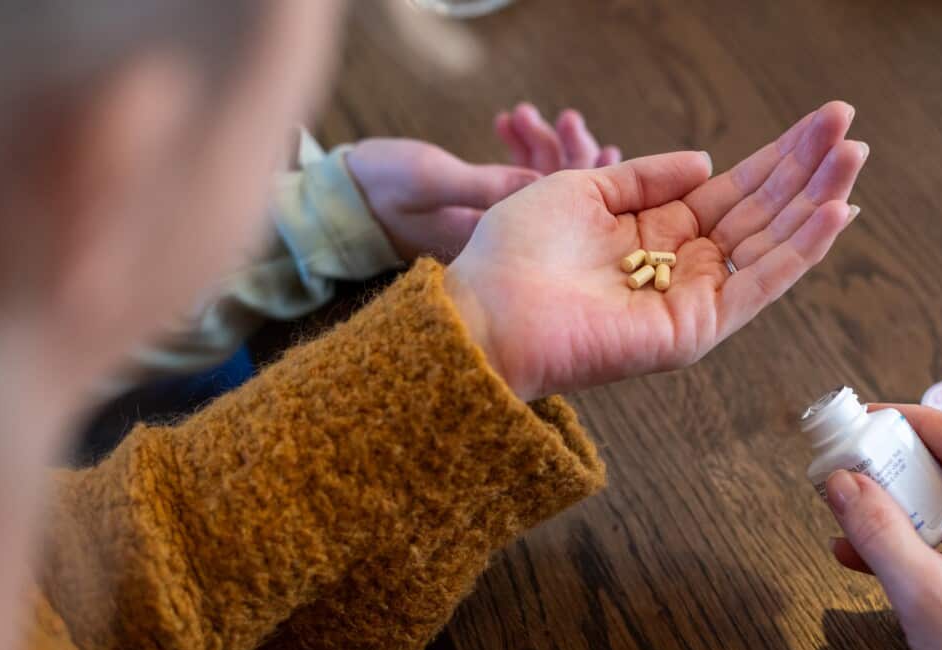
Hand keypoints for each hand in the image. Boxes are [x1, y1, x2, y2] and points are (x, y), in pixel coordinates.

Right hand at [346, 105, 617, 262]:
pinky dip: (517, 147)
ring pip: (539, 182)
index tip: (602, 148)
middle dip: (569, 156)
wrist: (340, 200)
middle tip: (568, 119)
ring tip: (525, 113)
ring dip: (539, 143)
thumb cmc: (379, 190)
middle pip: (559, 200)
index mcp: (498, 243)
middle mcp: (504, 240)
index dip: (588, 183)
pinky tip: (509, 121)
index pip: (560, 217)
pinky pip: (515, 177)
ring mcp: (496, 225)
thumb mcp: (432, 181)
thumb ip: (487, 185)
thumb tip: (545, 183)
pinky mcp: (483, 207)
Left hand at [446, 101, 865, 399]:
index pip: (735, 189)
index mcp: (658, 232)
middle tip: (849, 126)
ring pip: (772, 244)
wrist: (488, 310)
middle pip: (763, 211)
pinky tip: (834, 211)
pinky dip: (800, 250)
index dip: (778, 156)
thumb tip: (707, 161)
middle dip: (808, 169)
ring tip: (854, 157)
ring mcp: (695, 298)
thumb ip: (647, 178)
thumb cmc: (518, 253)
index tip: (821, 121)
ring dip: (817, 200)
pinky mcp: (697, 328)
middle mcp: (684, 266)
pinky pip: (760, 285)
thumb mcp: (583, 188)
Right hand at [825, 405, 941, 649]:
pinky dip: (930, 544)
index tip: (873, 419)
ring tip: (859, 515)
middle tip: (861, 465)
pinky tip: (879, 555)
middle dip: (907, 469)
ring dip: (912, 510)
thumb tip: (844, 484)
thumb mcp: (926, 594)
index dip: (916, 423)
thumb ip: (878, 530)